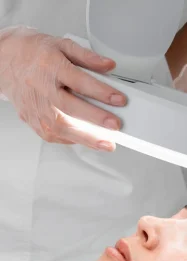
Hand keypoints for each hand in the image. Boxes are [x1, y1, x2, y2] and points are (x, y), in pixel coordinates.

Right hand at [0, 26, 125, 150]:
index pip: (79, 81)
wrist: (6, 61)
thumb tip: (108, 66)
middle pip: (69, 108)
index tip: (119, 100)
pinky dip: (71, 140)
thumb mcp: (62, 45)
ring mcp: (35, 108)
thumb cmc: (34, 53)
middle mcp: (42, 90)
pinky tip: (85, 140)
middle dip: (95, 119)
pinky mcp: (32, 120)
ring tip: (105, 143)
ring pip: (61, 127)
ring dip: (85, 138)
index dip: (101, 92)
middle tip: (114, 126)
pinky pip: (53, 135)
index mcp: (51, 67)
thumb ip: (87, 56)